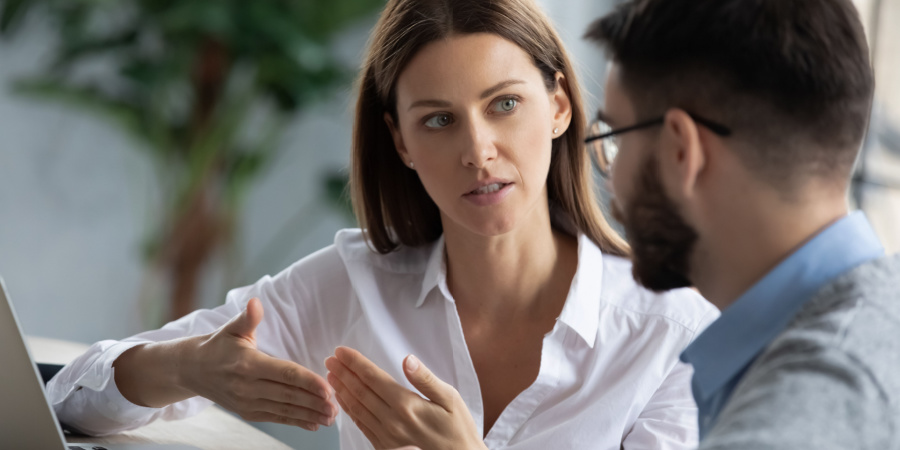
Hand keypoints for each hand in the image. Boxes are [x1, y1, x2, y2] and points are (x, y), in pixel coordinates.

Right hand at [182, 298, 336, 429]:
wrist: (192, 370)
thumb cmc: (218, 345)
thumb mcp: (232, 328)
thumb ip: (248, 317)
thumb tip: (255, 302)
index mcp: (248, 364)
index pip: (284, 373)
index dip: (307, 381)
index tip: (328, 387)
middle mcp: (247, 386)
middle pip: (288, 395)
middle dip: (315, 402)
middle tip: (337, 406)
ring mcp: (247, 402)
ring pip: (284, 409)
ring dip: (309, 414)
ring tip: (331, 416)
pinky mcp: (248, 412)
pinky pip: (276, 418)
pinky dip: (296, 422)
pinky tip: (314, 424)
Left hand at [325, 347, 485, 449]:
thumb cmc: (459, 431)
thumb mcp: (451, 399)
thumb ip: (426, 379)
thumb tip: (408, 360)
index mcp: (406, 405)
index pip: (373, 378)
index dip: (355, 363)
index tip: (342, 352)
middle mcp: (392, 421)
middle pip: (360, 391)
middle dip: (343, 373)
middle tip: (330, 359)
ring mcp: (387, 436)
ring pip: (357, 409)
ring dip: (342, 390)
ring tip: (332, 376)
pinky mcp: (386, 448)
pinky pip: (362, 426)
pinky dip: (350, 411)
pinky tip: (344, 401)